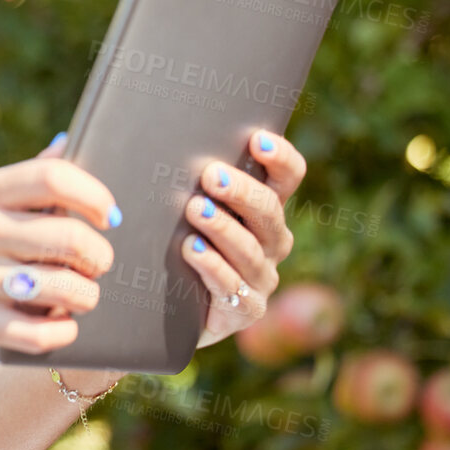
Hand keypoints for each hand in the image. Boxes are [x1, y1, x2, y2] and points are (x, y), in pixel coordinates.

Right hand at [0, 142, 121, 355]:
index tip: (107, 215)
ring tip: (81, 294)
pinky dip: (63, 331)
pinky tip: (59, 324)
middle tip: (98, 262)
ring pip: (64, 288)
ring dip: (87, 295)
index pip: (54, 178)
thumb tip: (69, 145)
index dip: (95, 196)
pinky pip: (41, 333)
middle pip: (70, 236)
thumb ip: (18, 178)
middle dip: (99, 254)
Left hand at [181, 129, 305, 348]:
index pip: (287, 178)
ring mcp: (261, 277)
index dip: (280, 158)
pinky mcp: (245, 310)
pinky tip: (192, 250)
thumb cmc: (177, 241)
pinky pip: (233, 287)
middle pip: (269, 211)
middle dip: (242, 191)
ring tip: (195, 210)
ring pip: (250, 249)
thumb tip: (161, 139)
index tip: (257, 140)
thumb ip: (188, 180)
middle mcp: (271, 241)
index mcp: (264, 209)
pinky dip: (213, 267)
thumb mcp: (186, 207)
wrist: (172, 309)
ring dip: (223, 227)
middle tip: (211, 175)